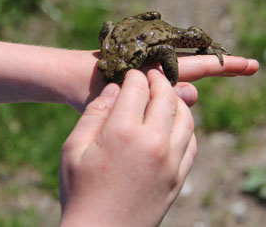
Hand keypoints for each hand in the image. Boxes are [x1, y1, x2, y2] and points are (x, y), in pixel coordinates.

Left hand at [58, 50, 258, 112]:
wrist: (70, 80)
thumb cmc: (95, 82)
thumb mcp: (130, 88)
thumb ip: (161, 91)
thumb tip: (194, 93)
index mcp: (158, 64)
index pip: (199, 65)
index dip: (226, 66)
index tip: (252, 66)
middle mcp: (159, 64)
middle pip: (198, 65)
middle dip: (223, 66)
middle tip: (252, 66)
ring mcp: (151, 71)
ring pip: (182, 79)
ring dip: (194, 88)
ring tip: (210, 93)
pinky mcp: (141, 81)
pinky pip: (165, 89)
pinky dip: (175, 95)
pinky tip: (180, 107)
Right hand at [59, 69, 196, 226]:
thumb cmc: (79, 192)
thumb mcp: (74, 149)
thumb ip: (94, 114)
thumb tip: (115, 89)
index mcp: (123, 132)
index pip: (137, 87)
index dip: (134, 75)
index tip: (131, 74)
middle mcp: (153, 142)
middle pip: (166, 97)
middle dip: (159, 81)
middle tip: (152, 76)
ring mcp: (170, 161)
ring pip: (186, 118)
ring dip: (177, 102)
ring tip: (165, 97)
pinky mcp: (178, 178)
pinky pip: (191, 143)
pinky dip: (186, 127)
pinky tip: (174, 126)